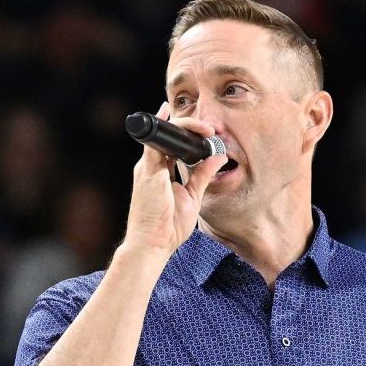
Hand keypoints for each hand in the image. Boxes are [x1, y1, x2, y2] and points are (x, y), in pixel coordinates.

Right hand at [122, 102, 227, 254]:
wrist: (152, 243)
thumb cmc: (167, 227)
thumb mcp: (192, 196)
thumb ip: (203, 175)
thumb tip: (218, 157)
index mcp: (159, 174)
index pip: (170, 147)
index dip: (186, 135)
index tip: (205, 132)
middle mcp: (150, 168)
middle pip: (167, 138)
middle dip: (189, 129)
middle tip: (212, 129)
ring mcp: (147, 168)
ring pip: (163, 135)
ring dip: (185, 127)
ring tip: (207, 129)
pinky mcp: (148, 171)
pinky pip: (155, 141)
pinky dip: (168, 128)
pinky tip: (182, 121)